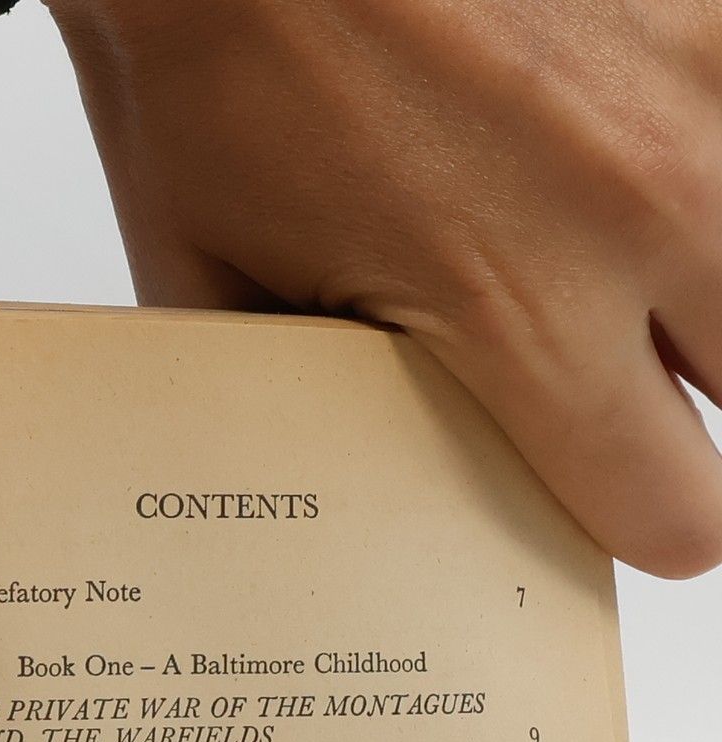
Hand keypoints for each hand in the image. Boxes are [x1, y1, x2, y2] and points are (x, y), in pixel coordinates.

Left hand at [46, 0, 721, 575]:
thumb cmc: (214, 75)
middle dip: (688, 405)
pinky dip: (694, 144)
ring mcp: (692, 83)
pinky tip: (614, 139)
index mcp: (523, 310)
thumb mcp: (219, 297)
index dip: (645, 521)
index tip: (614, 498)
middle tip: (617, 389)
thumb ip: (311, 408)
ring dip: (705, 276)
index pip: (676, 509)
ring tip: (612, 259)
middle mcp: (643, 202)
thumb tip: (333, 467)